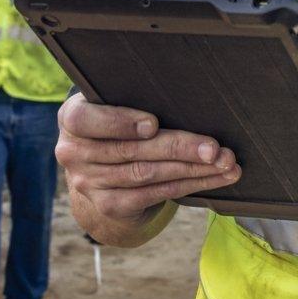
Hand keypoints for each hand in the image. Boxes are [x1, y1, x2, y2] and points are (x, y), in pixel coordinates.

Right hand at [57, 94, 240, 238]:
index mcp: (72, 118)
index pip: (85, 120)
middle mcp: (73, 152)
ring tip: (225, 162)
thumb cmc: (118, 126)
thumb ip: (134, 100)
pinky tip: (215, 178)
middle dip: (179, 148)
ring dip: (193, 169)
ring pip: (148, 174)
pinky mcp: (109, 204)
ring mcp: (88, 182)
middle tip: (214, 148)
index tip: (153, 125)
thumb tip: (188, 94)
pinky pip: (155, 194)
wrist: (99, 174)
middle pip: (131, 150)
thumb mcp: (114, 106)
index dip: (119, 122)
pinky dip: (190, 184)